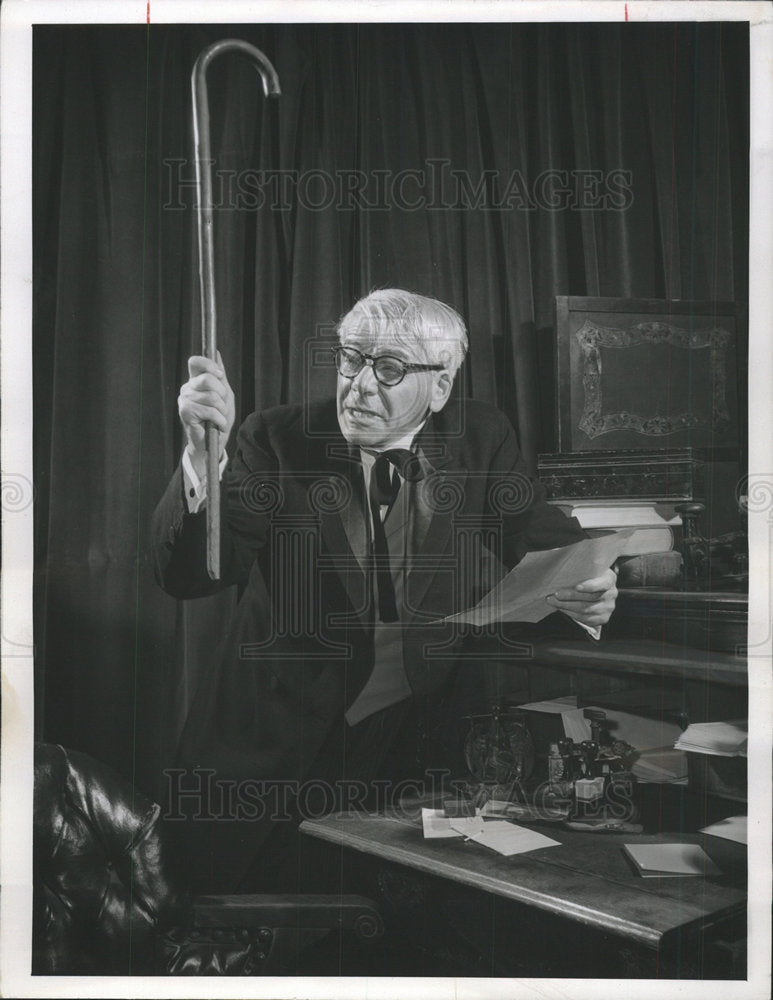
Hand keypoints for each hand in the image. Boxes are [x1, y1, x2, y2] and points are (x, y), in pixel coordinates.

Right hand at [178, 353, 234, 475]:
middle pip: (208, 379)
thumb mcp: (224, 394)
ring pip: (212, 397)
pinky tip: (218, 425)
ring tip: (220, 418)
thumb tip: (216, 352)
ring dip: (222, 410)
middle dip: (222, 394)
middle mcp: (187, 388)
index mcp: (195, 381)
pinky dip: (219, 419)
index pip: (195, 362)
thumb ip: (220, 375)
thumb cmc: (219, 417)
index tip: (220, 376)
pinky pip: (209, 410)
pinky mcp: (185, 412)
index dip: (209, 365)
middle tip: (222, 406)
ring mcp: (184, 399)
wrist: (214, 441)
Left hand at [544, 567, 617, 627]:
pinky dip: (570, 613)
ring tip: (553, 601)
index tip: (576, 587)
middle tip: (556, 594)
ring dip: (566, 606)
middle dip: (570, 596)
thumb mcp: (588, 570)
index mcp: (609, 579)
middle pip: (590, 598)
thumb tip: (561, 570)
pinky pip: (584, 619)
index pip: (602, 584)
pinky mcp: (602, 618)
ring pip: (585, 610)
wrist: (596, 591)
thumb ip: (581, 570)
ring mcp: (608, 608)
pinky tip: (560, 608)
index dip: (590, 586)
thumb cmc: (588, 578)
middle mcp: (611, 594)